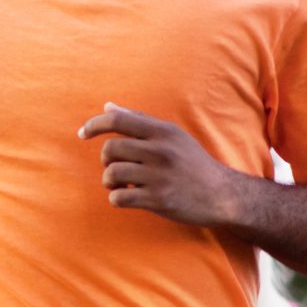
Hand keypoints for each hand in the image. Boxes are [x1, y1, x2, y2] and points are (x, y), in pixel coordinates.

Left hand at [76, 104, 248, 227]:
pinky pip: (118, 197)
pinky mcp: (159, 199)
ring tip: (124, 184)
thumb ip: (139, 121)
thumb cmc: (192, 164)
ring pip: (111, 173)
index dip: (94, 125)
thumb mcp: (172, 136)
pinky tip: (130, 196)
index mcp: (163, 131)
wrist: (223, 195)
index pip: (118, 120)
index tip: (83, 134)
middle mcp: (161, 150)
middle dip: (106, 160)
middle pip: (110, 149)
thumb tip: (107, 106)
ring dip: (110, 182)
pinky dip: (117, 198)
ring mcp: (160, 175)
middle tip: (117, 167)